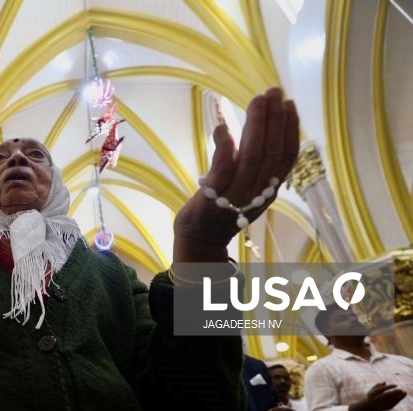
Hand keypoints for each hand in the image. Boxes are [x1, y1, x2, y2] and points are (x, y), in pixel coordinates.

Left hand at [173, 87, 298, 258]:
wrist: (199, 237)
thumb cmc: (223, 207)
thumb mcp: (248, 186)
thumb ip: (255, 162)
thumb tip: (260, 125)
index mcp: (269, 188)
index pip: (287, 156)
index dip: (291, 129)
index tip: (289, 104)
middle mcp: (257, 192)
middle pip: (271, 151)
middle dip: (275, 118)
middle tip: (273, 91)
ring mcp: (236, 195)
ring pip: (252, 156)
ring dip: (256, 125)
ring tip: (257, 100)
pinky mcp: (213, 196)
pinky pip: (222, 169)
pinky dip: (225, 146)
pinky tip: (224, 126)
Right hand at [366, 382, 405, 410]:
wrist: (370, 408)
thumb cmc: (371, 397)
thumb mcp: (372, 390)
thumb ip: (378, 385)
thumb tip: (385, 382)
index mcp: (373, 394)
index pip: (382, 389)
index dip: (389, 387)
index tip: (396, 385)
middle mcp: (377, 399)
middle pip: (388, 395)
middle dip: (395, 392)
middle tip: (401, 389)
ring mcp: (382, 404)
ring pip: (392, 400)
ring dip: (399, 396)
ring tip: (404, 392)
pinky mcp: (387, 408)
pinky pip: (394, 403)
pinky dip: (398, 400)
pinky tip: (402, 396)